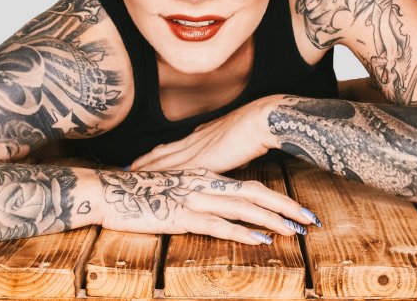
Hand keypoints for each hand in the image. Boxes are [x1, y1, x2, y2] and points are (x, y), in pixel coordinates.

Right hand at [94, 168, 318, 244]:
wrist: (107, 191)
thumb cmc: (139, 194)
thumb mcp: (175, 189)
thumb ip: (197, 193)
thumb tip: (217, 205)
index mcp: (205, 176)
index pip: (250, 185)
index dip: (277, 197)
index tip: (299, 209)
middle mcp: (204, 183)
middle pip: (255, 193)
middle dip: (285, 206)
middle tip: (310, 219)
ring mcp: (194, 198)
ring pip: (243, 207)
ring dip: (272, 220)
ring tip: (295, 230)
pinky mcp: (182, 215)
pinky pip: (219, 224)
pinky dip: (243, 232)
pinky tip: (260, 239)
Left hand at [127, 96, 281, 172]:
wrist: (260, 121)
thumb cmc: (256, 128)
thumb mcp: (237, 139)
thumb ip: (229, 149)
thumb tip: (231, 158)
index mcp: (200, 135)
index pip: (170, 147)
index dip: (155, 155)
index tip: (141, 161)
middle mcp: (193, 141)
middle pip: (160, 153)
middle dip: (143, 163)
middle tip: (124, 171)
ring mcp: (195, 150)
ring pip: (163, 162)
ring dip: (146, 170)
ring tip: (129, 177)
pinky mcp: (201, 162)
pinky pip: (175, 171)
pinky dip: (161, 179)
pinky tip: (151, 186)